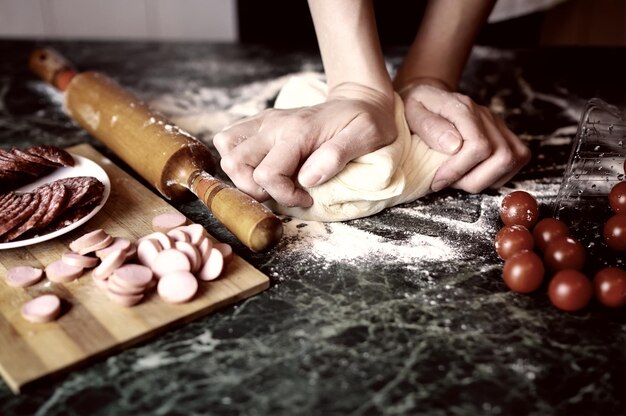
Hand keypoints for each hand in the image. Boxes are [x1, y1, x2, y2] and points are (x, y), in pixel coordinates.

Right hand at [213, 83, 396, 206]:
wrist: (358, 99)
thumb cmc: (366, 121)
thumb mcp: (367, 136)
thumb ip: (337, 155)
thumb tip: (308, 179)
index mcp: (298, 131)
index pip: (268, 174)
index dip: (283, 196)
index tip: (305, 198)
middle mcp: (274, 124)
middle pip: (235, 163)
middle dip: (254, 189)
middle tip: (281, 191)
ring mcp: (264, 121)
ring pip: (226, 150)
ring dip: (241, 174)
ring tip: (270, 181)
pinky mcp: (261, 122)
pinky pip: (229, 139)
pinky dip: (238, 159)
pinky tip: (262, 166)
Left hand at [399, 79, 530, 192]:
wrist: (427, 98)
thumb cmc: (416, 108)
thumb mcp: (411, 111)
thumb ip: (429, 126)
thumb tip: (454, 146)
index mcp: (463, 108)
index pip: (478, 146)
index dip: (458, 170)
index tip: (437, 181)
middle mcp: (486, 115)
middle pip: (502, 157)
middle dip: (473, 180)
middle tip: (448, 181)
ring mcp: (498, 124)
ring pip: (512, 160)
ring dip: (484, 180)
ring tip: (459, 178)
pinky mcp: (504, 134)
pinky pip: (517, 160)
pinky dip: (496, 175)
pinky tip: (473, 173)